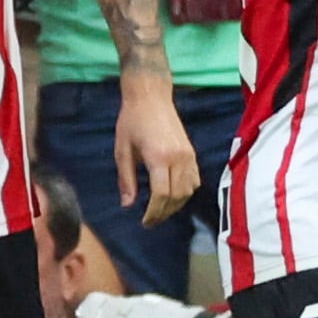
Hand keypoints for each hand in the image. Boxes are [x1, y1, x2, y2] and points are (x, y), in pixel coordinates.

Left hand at [113, 82, 198, 224]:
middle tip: (151, 221)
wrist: (151, 96)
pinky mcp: (192, 152)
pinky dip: (187, 192)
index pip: (161, 195)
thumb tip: (127, 205)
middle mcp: (178, 158)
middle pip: (176, 196)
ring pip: (188, 190)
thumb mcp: (122, 150)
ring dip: (176, 205)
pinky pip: (195, 180)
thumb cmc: (131, 121)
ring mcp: (188, 155)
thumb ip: (126, 178)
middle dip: (164, 212)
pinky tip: (174, 196)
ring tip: (161, 211)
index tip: (145, 222)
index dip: (154, 212)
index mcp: (159, 158)